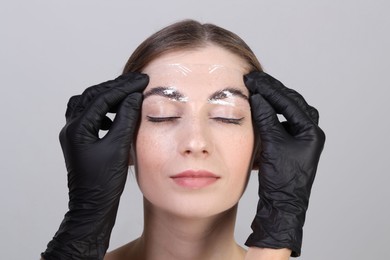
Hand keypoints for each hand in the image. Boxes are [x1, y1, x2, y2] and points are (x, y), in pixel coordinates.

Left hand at [42, 72, 148, 259]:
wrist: (93, 207)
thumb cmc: (104, 182)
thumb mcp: (118, 147)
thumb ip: (126, 119)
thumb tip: (134, 97)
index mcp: (78, 128)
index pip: (102, 98)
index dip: (124, 87)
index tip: (142, 80)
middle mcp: (71, 128)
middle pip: (92, 97)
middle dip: (115, 87)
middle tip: (136, 81)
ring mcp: (74, 135)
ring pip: (88, 104)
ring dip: (107, 97)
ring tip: (127, 95)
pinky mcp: (80, 141)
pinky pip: (89, 117)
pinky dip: (103, 111)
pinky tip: (116, 116)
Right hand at [244, 71, 324, 256]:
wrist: (282, 203)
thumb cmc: (282, 178)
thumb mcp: (273, 143)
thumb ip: (266, 118)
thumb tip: (258, 96)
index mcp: (311, 130)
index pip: (288, 101)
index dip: (269, 88)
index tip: (253, 79)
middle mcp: (310, 132)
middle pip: (291, 102)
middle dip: (272, 90)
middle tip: (254, 80)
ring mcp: (301, 138)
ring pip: (287, 110)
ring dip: (272, 100)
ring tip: (257, 90)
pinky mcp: (291, 144)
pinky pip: (282, 122)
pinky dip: (271, 114)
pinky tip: (261, 110)